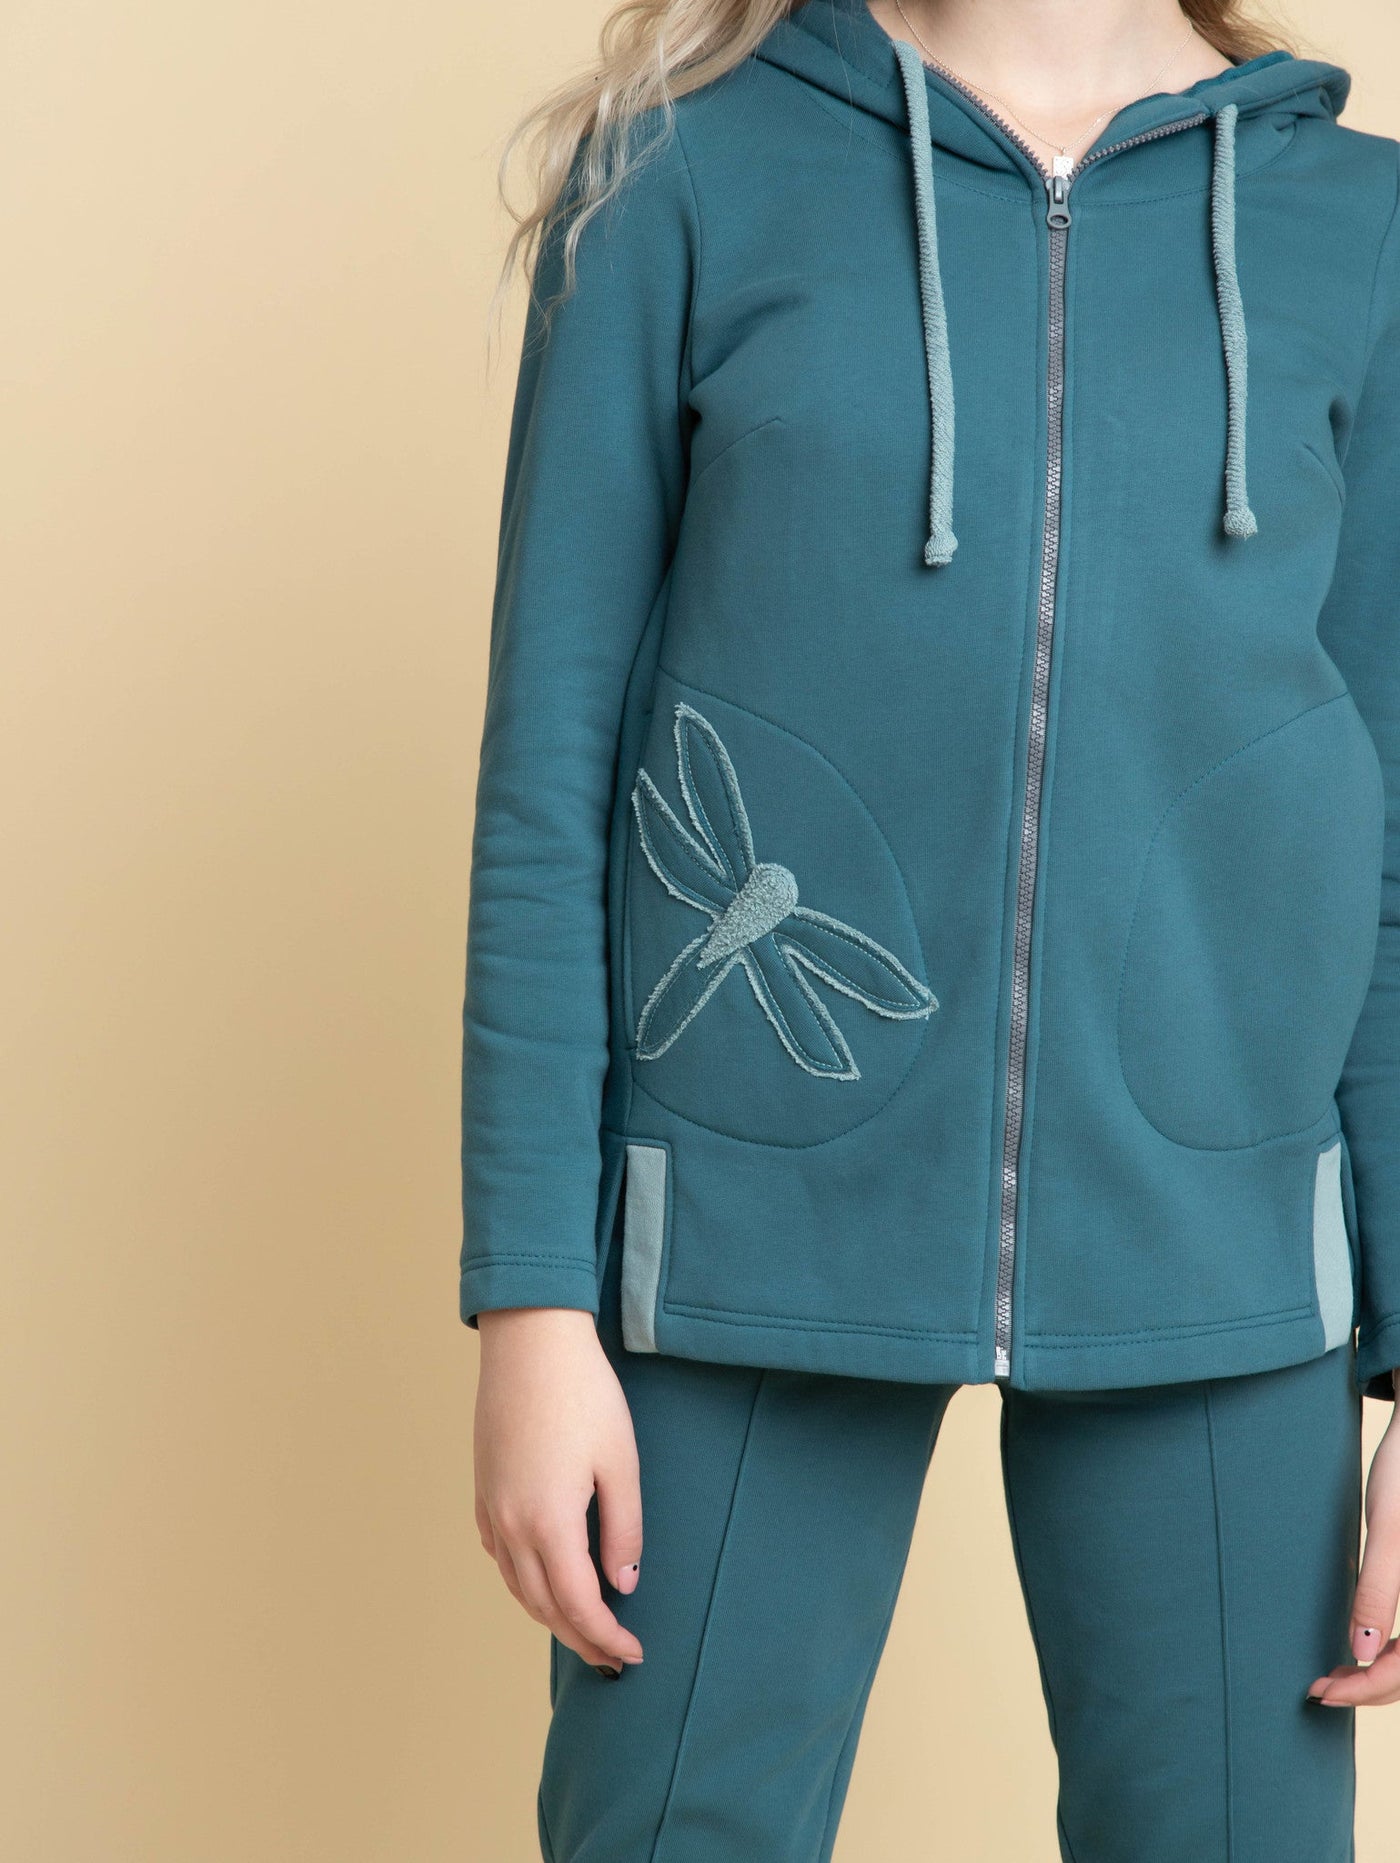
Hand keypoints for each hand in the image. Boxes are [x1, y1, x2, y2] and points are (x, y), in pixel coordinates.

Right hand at [473, 1307, 643, 1675]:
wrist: (530, 1340)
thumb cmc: (584, 1394)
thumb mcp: (621, 1462)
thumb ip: (623, 1531)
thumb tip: (622, 1585)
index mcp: (549, 1523)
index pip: (578, 1605)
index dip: (606, 1637)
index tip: (633, 1654)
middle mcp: (511, 1525)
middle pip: (544, 1606)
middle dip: (580, 1638)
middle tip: (612, 1657)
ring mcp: (491, 1507)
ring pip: (517, 1586)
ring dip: (550, 1615)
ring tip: (583, 1628)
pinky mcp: (484, 1489)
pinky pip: (500, 1555)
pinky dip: (523, 1581)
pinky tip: (542, 1579)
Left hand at [1307, 1366, 1399, 1706]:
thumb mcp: (1386, 1529)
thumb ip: (1378, 1590)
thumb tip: (1359, 1651)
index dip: (1368, 1689)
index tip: (1320, 1691)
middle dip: (1372, 1686)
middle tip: (1319, 1688)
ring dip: (1382, 1673)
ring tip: (1335, 1673)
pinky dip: (1392, 1651)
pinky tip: (1361, 1647)